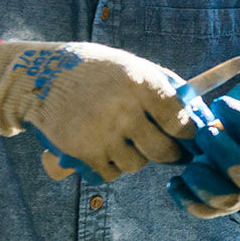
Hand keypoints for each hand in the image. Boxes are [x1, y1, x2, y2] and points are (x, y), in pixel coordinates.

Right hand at [0, 41, 196, 182]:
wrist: (41, 76)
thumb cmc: (97, 71)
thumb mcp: (132, 66)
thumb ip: (162, 88)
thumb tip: (198, 111)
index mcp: (141, 83)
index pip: (180, 121)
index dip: (189, 135)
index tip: (189, 138)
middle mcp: (124, 110)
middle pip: (163, 151)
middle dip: (170, 155)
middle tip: (169, 151)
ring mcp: (102, 133)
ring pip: (136, 164)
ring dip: (136, 158)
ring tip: (125, 141)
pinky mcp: (82, 152)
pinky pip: (109, 173)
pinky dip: (110, 166)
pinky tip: (103, 148)